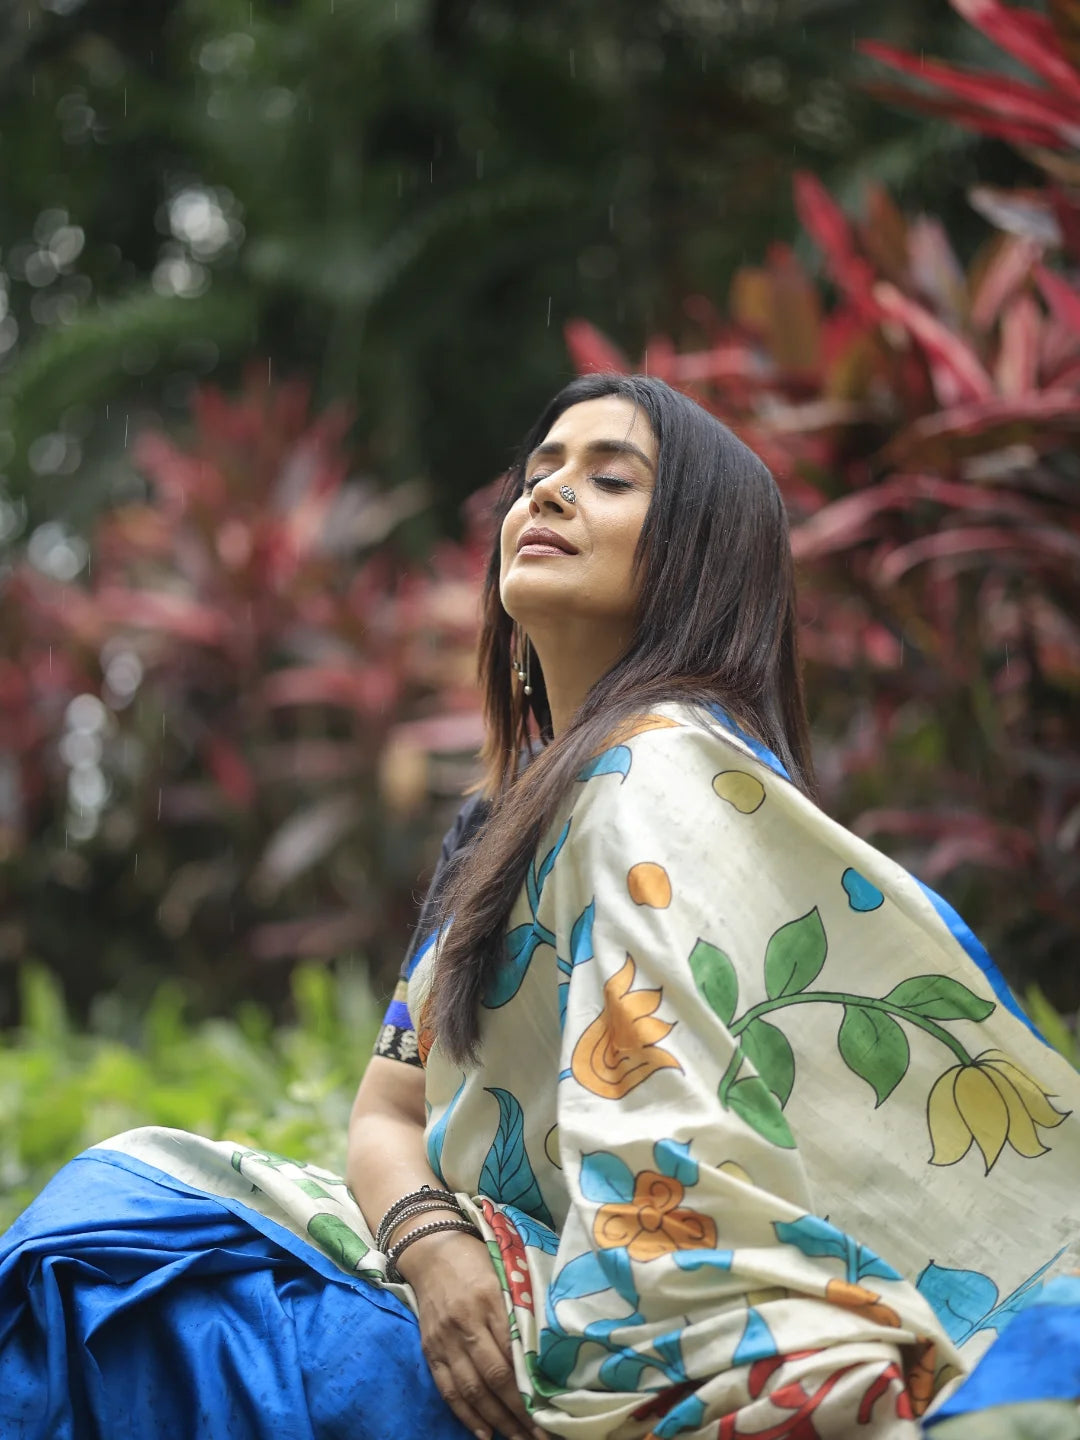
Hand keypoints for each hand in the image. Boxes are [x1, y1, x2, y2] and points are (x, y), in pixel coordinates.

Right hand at [398, 1227, 547, 1439]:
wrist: (430, 1249)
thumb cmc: (475, 1260)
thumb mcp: (503, 1274)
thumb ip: (519, 1309)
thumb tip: (542, 1351)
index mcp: (489, 1300)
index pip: (513, 1352)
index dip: (531, 1386)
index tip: (549, 1410)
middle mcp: (465, 1323)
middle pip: (494, 1376)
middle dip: (518, 1412)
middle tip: (539, 1437)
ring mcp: (445, 1339)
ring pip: (471, 1389)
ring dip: (496, 1420)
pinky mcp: (430, 1349)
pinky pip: (447, 1388)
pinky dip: (465, 1414)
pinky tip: (483, 1433)